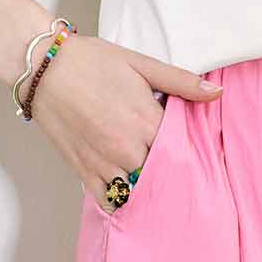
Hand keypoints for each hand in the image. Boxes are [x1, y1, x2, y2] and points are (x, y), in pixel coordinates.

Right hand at [28, 34, 222, 210]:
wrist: (44, 68)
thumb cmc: (92, 62)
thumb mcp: (141, 64)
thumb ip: (181, 82)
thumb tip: (216, 93)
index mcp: (144, 120)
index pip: (183, 148)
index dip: (192, 148)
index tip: (198, 148)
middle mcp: (126, 147)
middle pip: (163, 172)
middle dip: (173, 169)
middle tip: (183, 167)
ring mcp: (103, 163)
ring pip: (138, 190)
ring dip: (150, 187)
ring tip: (161, 182)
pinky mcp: (83, 171)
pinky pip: (109, 200)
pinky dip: (122, 200)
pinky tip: (132, 193)